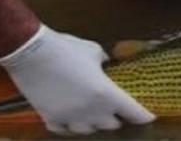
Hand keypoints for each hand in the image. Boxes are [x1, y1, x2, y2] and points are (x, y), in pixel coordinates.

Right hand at [0, 24, 154, 134]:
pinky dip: (72, 125)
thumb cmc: (66, 48)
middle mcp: (90, 111)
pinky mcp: (51, 119)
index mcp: (106, 93)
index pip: (132, 112)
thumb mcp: (94, 51)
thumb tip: (109, 67)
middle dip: (116, 117)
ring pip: (89, 131)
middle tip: (116, 107)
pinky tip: (72, 116)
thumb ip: (106, 63)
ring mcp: (70, 118)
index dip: (143, 116)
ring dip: (95, 122)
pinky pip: (66, 130)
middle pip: (111, 125)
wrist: (31, 53)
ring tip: (94, 111)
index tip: (149, 117)